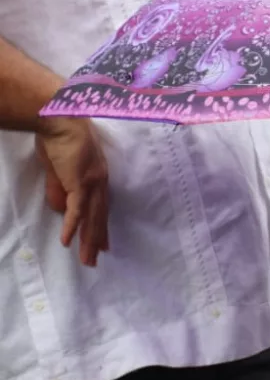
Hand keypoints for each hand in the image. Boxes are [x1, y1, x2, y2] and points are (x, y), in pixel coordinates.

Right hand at [35, 118, 109, 266]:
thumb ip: (59, 188)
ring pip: (92, 217)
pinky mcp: (81, 182)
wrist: (58, 120)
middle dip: (97, 238)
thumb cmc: (57, 139)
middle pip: (99, 215)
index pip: (100, 206)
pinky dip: (74, 225)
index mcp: (96, 177)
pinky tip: (69, 241)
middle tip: (96, 258)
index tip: (102, 242)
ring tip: (88, 259)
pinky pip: (78, 209)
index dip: (100, 225)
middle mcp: (99, 182)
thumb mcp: (57, 168)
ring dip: (88, 239)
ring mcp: (92, 182)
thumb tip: (60, 209)